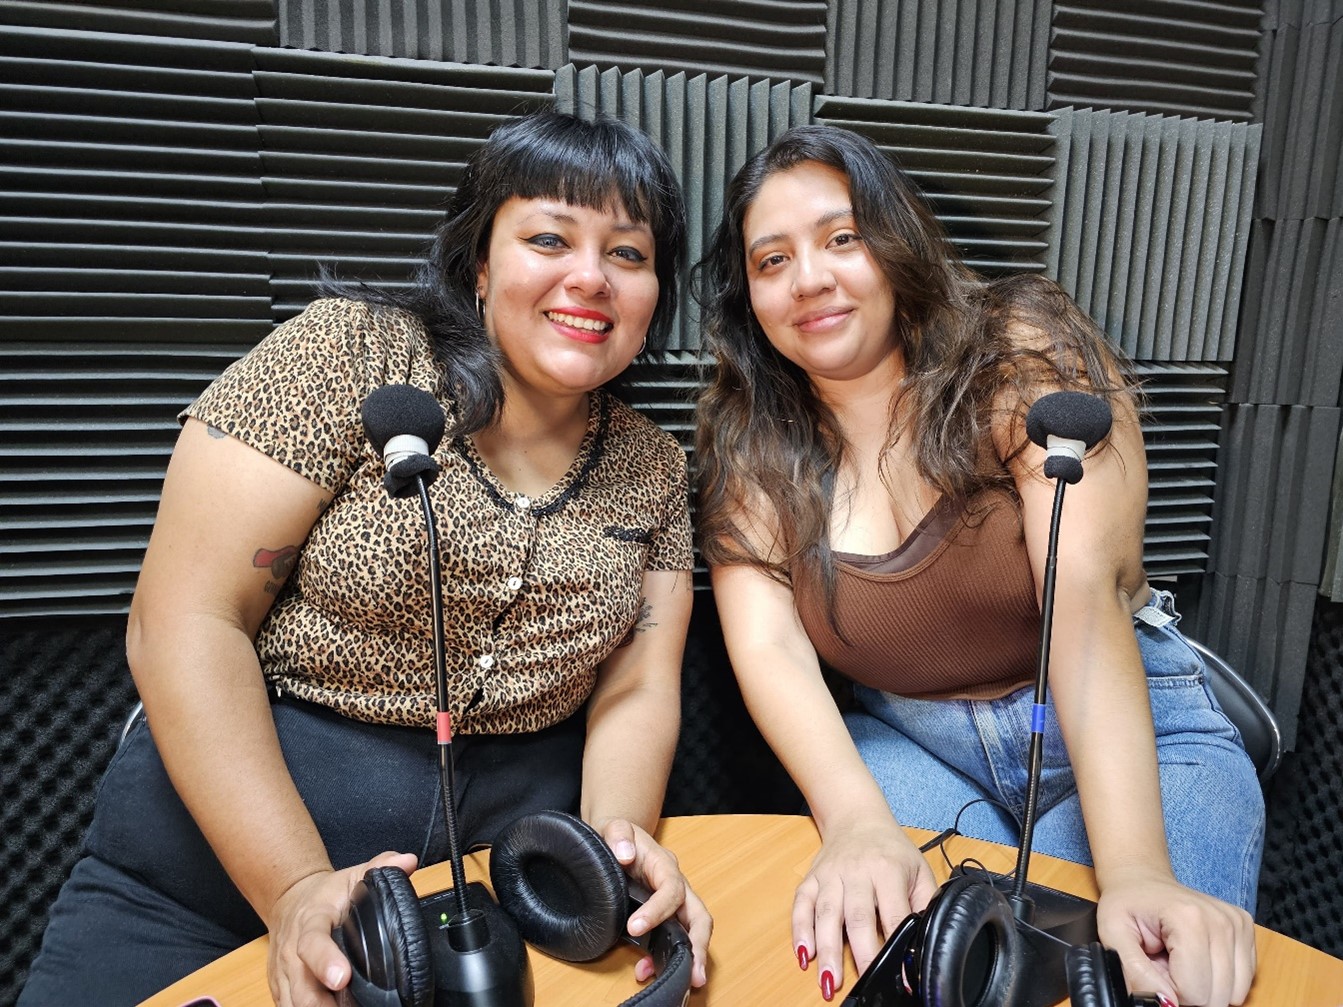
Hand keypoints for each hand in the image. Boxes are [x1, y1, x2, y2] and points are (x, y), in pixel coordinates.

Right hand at [264, 850, 419, 1006]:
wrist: (289, 899)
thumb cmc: (325, 894)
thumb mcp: (353, 875)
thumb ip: (380, 867)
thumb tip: (407, 862)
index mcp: (311, 921)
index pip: (312, 942)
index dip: (325, 961)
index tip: (341, 977)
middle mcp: (291, 950)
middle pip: (300, 984)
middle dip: (319, 1002)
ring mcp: (283, 972)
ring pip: (292, 1002)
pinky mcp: (280, 988)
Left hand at [598, 818, 712, 988]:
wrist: (617, 839)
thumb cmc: (617, 836)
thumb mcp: (613, 827)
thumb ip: (618, 835)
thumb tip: (625, 854)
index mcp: (664, 866)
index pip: (672, 889)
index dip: (658, 910)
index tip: (634, 928)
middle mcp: (675, 886)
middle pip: (699, 916)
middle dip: (699, 945)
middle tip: (693, 974)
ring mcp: (673, 902)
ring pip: (691, 931)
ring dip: (688, 957)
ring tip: (676, 980)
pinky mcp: (664, 915)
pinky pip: (672, 938)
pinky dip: (664, 957)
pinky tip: (645, 970)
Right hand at [794, 816, 938, 999]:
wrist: (857, 817)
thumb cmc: (891, 849)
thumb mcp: (918, 870)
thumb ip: (925, 903)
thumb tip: (929, 940)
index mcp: (888, 869)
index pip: (894, 913)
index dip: (897, 944)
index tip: (900, 972)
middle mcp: (857, 871)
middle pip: (857, 917)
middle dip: (860, 953)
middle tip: (864, 983)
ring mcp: (831, 874)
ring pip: (826, 914)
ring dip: (826, 949)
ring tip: (828, 981)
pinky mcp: (812, 878)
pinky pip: (801, 904)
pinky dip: (800, 930)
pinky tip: (803, 954)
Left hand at [1097, 867, 1255, 1006]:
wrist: (1143, 880)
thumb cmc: (1127, 905)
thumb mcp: (1112, 935)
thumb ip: (1134, 972)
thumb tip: (1165, 1002)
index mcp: (1189, 919)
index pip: (1194, 992)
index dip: (1170, 990)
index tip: (1155, 968)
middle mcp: (1221, 921)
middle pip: (1217, 996)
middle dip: (1188, 990)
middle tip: (1167, 963)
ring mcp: (1237, 924)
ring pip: (1234, 993)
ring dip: (1205, 985)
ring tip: (1181, 960)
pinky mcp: (1245, 928)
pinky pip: (1244, 980)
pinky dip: (1220, 978)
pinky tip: (1198, 956)